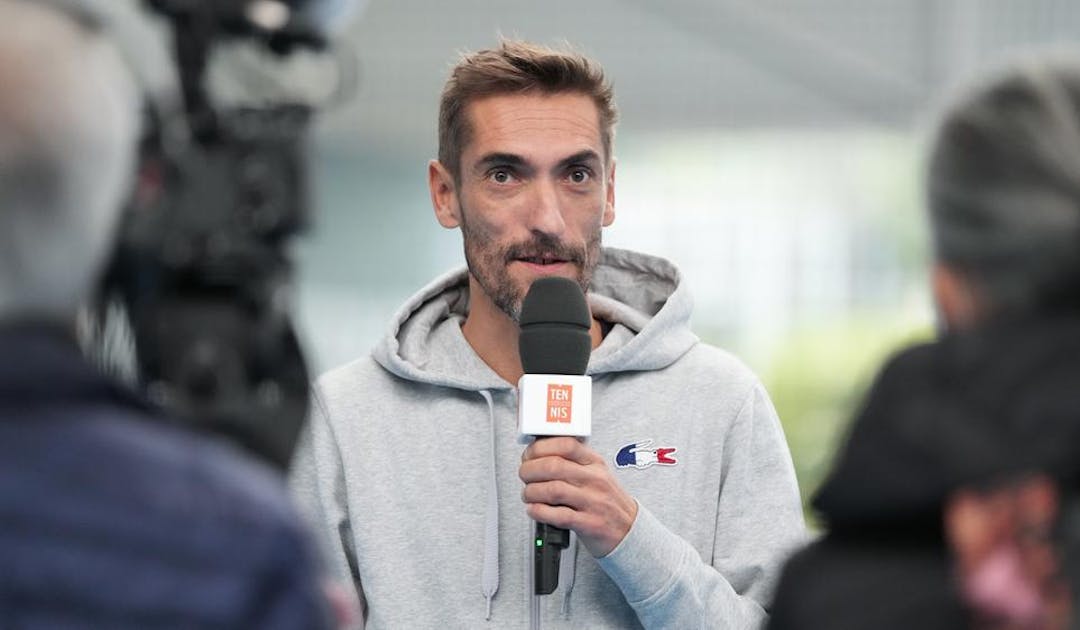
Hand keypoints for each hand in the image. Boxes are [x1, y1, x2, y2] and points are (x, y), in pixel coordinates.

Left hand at [519, 436, 637, 556]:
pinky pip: (557, 515)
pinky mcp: (588, 524)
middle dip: (529, 470)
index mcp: (595, 463)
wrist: (629, 530)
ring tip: (528, 494)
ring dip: (531, 492)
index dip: (540, 448)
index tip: (529, 455)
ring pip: (552, 490)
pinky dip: (538, 512)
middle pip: (553, 466)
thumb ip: (572, 462)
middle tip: (524, 475)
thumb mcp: (597, 473)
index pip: (566, 444)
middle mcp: (595, 480)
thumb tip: (538, 454)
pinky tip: (534, 510)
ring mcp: (593, 502)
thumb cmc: (607, 501)